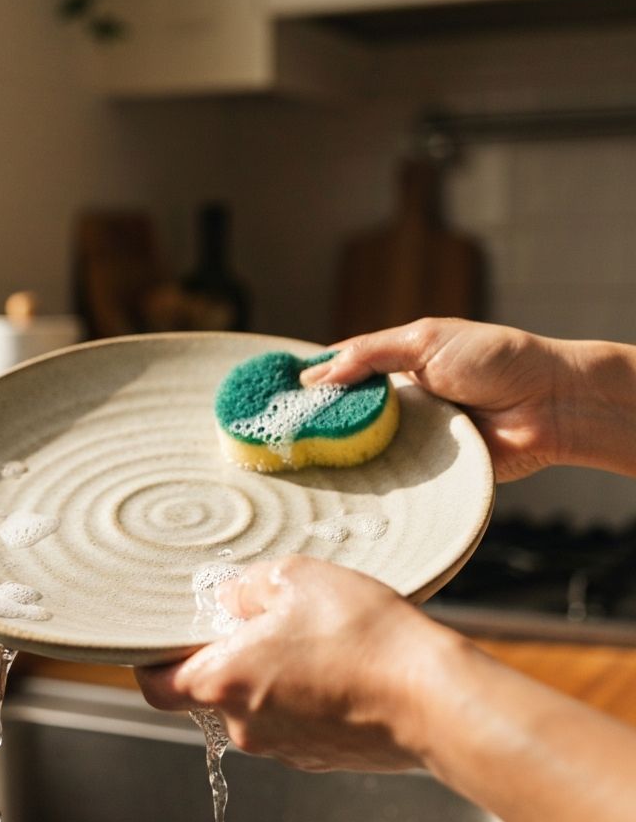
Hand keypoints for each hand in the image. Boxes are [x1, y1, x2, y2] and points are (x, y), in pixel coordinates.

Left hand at [136, 555, 454, 771]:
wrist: (435, 698)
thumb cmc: (362, 636)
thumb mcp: (294, 578)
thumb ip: (245, 587)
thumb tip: (229, 600)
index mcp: (223, 682)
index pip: (156, 685)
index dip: (154, 660)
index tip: (167, 637)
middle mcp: (245, 726)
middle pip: (210, 691)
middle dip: (227, 655)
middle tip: (260, 619)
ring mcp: (285, 748)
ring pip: (255, 704)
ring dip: (269, 674)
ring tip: (312, 637)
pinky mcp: (321, 757)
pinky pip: (294, 720)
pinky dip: (303, 694)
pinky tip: (337, 664)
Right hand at [299, 317, 570, 481]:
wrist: (548, 406)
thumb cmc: (495, 360)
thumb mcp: (426, 340)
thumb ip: (370, 353)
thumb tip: (315, 375)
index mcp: (395, 363)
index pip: (340, 371)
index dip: (309, 381)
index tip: (273, 394)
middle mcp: (397, 400)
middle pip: (342, 412)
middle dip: (312, 421)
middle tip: (273, 432)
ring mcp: (408, 436)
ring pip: (358, 445)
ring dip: (332, 451)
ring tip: (289, 459)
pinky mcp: (423, 469)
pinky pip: (386, 475)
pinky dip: (363, 477)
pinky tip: (331, 481)